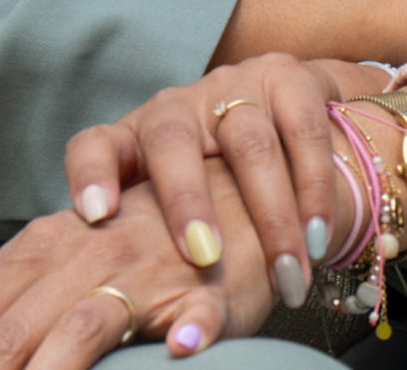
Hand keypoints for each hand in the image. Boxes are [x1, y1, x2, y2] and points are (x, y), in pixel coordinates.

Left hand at [0, 171, 275, 369]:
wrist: (234, 197)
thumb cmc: (143, 243)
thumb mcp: (69, 260)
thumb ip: (15, 302)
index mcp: (45, 244)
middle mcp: (86, 251)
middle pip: (13, 328)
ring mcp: (143, 271)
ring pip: (82, 327)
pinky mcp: (204, 290)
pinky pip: (190, 318)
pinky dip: (182, 339)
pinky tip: (175, 353)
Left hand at [61, 56, 380, 305]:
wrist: (298, 121)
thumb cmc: (223, 188)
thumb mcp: (177, 211)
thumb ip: (151, 250)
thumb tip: (136, 329)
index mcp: (138, 140)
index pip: (95, 145)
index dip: (91, 176)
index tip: (95, 216)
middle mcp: (179, 107)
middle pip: (170, 140)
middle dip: (187, 199)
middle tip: (202, 256)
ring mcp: (234, 86)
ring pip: (248, 141)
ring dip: (270, 213)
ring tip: (284, 273)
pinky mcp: (288, 78)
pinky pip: (302, 130)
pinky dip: (313, 188)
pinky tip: (316, 234)